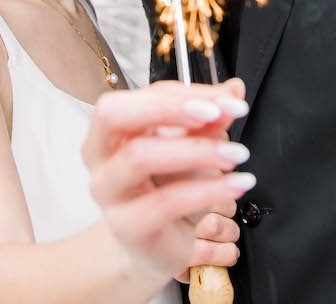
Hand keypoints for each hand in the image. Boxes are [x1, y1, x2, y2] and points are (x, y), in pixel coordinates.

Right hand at [84, 78, 250, 278]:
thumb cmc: (170, 188)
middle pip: (114, 115)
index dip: (185, 93)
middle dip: (168, 108)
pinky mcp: (126, 226)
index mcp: (111, 128)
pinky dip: (206, 190)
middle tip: (217, 115)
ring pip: (139, 156)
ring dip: (195, 150)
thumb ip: (209, 119)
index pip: (142, 96)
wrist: (162, 245)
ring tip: (237, 155)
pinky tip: (236, 185)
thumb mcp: (192, 147)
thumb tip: (233, 90)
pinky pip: (164, 202)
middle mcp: (99, 155)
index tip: (227, 98)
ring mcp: (107, 192)